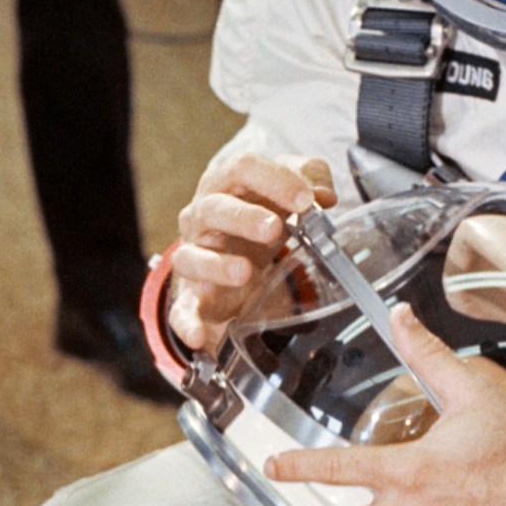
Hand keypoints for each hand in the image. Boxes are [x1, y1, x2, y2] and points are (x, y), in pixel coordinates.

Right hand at [167, 152, 336, 352]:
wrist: (233, 259)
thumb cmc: (257, 218)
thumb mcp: (285, 193)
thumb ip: (309, 179)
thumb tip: (323, 194)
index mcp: (227, 185)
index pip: (243, 169)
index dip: (274, 180)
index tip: (306, 199)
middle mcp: (203, 217)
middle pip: (214, 208)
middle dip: (244, 217)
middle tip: (275, 228)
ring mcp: (194, 256)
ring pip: (193, 256)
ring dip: (218, 264)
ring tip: (245, 271)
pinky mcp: (191, 296)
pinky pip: (181, 311)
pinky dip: (188, 323)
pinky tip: (199, 336)